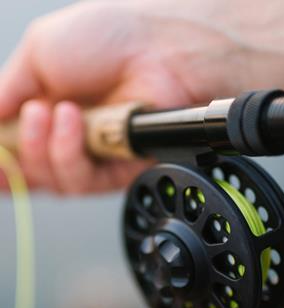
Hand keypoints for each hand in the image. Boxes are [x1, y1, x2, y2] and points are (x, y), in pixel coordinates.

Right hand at [0, 1, 245, 193]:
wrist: (156, 47)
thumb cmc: (107, 38)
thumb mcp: (39, 53)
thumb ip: (7, 91)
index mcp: (48, 111)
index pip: (15, 149)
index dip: (0, 161)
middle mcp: (70, 138)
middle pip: (31, 174)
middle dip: (16, 154)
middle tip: (20, 120)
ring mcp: (95, 156)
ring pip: (53, 182)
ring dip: (40, 149)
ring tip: (49, 111)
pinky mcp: (118, 169)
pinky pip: (84, 181)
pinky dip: (69, 153)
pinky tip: (73, 122)